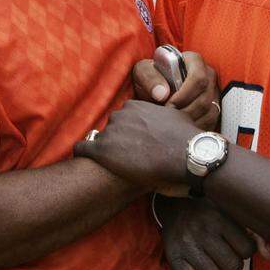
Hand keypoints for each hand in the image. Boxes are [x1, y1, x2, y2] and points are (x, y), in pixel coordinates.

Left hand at [74, 100, 197, 191]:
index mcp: (135, 106)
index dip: (129, 132)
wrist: (187, 155)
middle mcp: (119, 115)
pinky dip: (82, 153)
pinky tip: (82, 161)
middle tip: (126, 156)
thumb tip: (169, 115)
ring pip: (99, 140)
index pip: (124, 117)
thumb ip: (163, 115)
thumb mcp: (176, 116)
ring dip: (104, 150)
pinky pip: (82, 148)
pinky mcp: (102, 150)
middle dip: (117, 140)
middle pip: (111, 128)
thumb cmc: (185, 140)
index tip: (133, 143)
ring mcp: (110, 132)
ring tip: (108, 163)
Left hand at [132, 51, 219, 128]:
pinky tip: (182, 130)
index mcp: (194, 61)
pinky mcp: (214, 106)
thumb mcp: (143, 71)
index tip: (169, 105)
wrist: (156, 86)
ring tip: (174, 126)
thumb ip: (150, 78)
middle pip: (205, 98)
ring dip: (191, 122)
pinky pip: (212, 121)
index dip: (185, 95)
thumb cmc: (150, 76)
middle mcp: (208, 74)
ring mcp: (213, 91)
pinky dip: (197, 128)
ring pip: (211, 111)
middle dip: (186, 112)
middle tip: (169, 120)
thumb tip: (162, 94)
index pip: (198, 78)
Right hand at [163, 198, 256, 269]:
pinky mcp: (173, 257)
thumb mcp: (233, 213)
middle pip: (233, 267)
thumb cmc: (210, 213)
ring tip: (212, 261)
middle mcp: (202, 229)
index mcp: (219, 216)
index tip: (236, 243)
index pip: (247, 249)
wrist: (173, 207)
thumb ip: (257, 232)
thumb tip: (269, 256)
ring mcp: (186, 244)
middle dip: (232, 264)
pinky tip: (199, 268)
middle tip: (224, 254)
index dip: (245, 250)